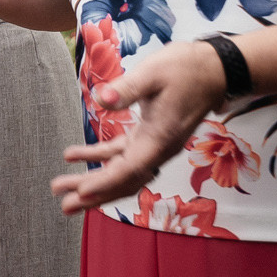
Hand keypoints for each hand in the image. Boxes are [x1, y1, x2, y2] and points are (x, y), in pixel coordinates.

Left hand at [52, 40, 227, 214]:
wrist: (214, 69)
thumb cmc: (185, 70)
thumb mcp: (152, 74)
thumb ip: (127, 89)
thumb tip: (102, 99)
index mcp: (160, 139)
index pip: (129, 170)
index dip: (105, 183)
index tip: (81, 194)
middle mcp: (158, 148)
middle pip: (124, 180)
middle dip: (95, 195)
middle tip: (64, 206)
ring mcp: (154, 144)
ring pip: (121, 170)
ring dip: (94, 180)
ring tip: (62, 188)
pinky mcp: (149, 135)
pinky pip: (121, 154)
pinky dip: (98, 156)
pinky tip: (73, 155)